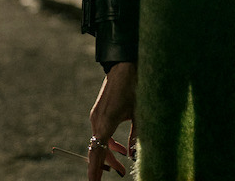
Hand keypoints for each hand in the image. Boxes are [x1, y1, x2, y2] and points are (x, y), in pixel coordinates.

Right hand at [88, 62, 136, 179]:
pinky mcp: (99, 113)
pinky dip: (110, 144)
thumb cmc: (134, 88)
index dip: (95, 171)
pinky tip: (122, 148)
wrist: (123, 66)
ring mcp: (96, 117)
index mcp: (105, 124)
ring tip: (124, 164)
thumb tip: (133, 156)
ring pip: (99, 143)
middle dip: (106, 166)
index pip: (97, 153)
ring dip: (110, 155)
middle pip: (97, 150)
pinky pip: (101, 133)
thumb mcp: (139, 114)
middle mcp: (97, 121)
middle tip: (121, 176)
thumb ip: (136, 137)